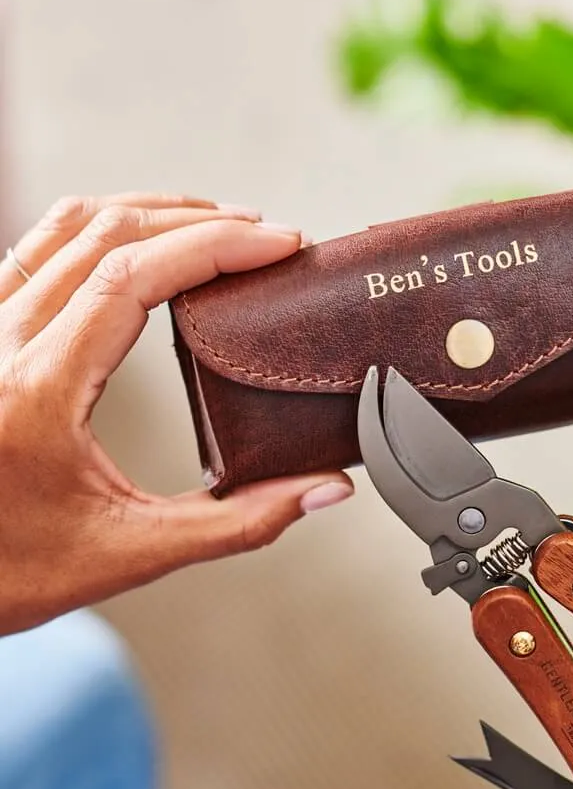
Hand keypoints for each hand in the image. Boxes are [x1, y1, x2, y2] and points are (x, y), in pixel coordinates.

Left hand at [0, 193, 353, 635]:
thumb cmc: (10, 575)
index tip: (278, 244)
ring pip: (68, 224)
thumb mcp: (132, 554)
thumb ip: (240, 522)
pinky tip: (145, 238)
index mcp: (35, 392)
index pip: (133, 277)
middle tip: (267, 237)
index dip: (216, 246)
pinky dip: (104, 225)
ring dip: (154, 213)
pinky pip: (40, 244)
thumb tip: (326, 491)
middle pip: (107, 233)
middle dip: (201, 222)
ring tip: (220, 225)